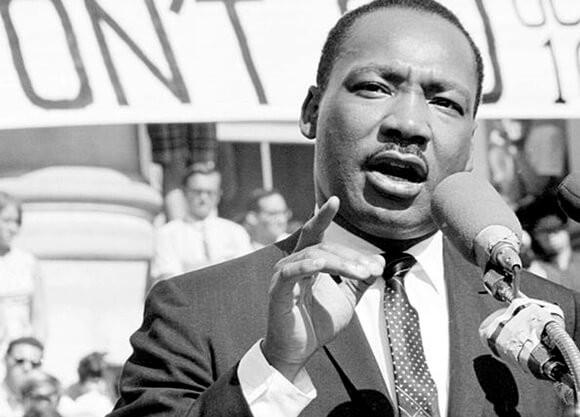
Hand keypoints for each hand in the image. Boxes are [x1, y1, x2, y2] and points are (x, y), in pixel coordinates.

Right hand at [262, 196, 383, 381]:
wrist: (297, 352)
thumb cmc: (316, 324)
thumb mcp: (345, 299)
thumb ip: (359, 280)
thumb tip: (378, 263)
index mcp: (307, 263)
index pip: (315, 234)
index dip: (323, 216)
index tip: (334, 199)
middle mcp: (293, 264)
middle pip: (323, 246)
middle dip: (351, 256)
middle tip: (372, 270)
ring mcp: (283, 276)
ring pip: (313, 256)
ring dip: (341, 263)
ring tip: (360, 274)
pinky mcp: (277, 291)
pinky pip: (291, 273)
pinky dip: (306, 266)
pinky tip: (320, 265)